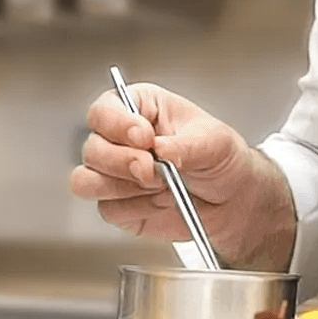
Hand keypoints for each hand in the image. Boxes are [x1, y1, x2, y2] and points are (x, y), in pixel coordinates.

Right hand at [68, 81, 295, 270]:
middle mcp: (119, 140)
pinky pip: (108, 209)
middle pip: (92, 148)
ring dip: (123, 187)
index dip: (117, 125)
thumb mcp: (213, 142)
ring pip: (86, 181)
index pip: (104, 111)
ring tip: (161, 185)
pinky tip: (161, 202)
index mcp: (139, 109)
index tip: (145, 138)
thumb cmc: (220, 156)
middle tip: (152, 169)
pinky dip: (137, 209)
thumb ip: (185, 146)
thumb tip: (161, 150)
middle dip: (121, 162)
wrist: (231, 197)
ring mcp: (114, 174)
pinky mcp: (117, 205)